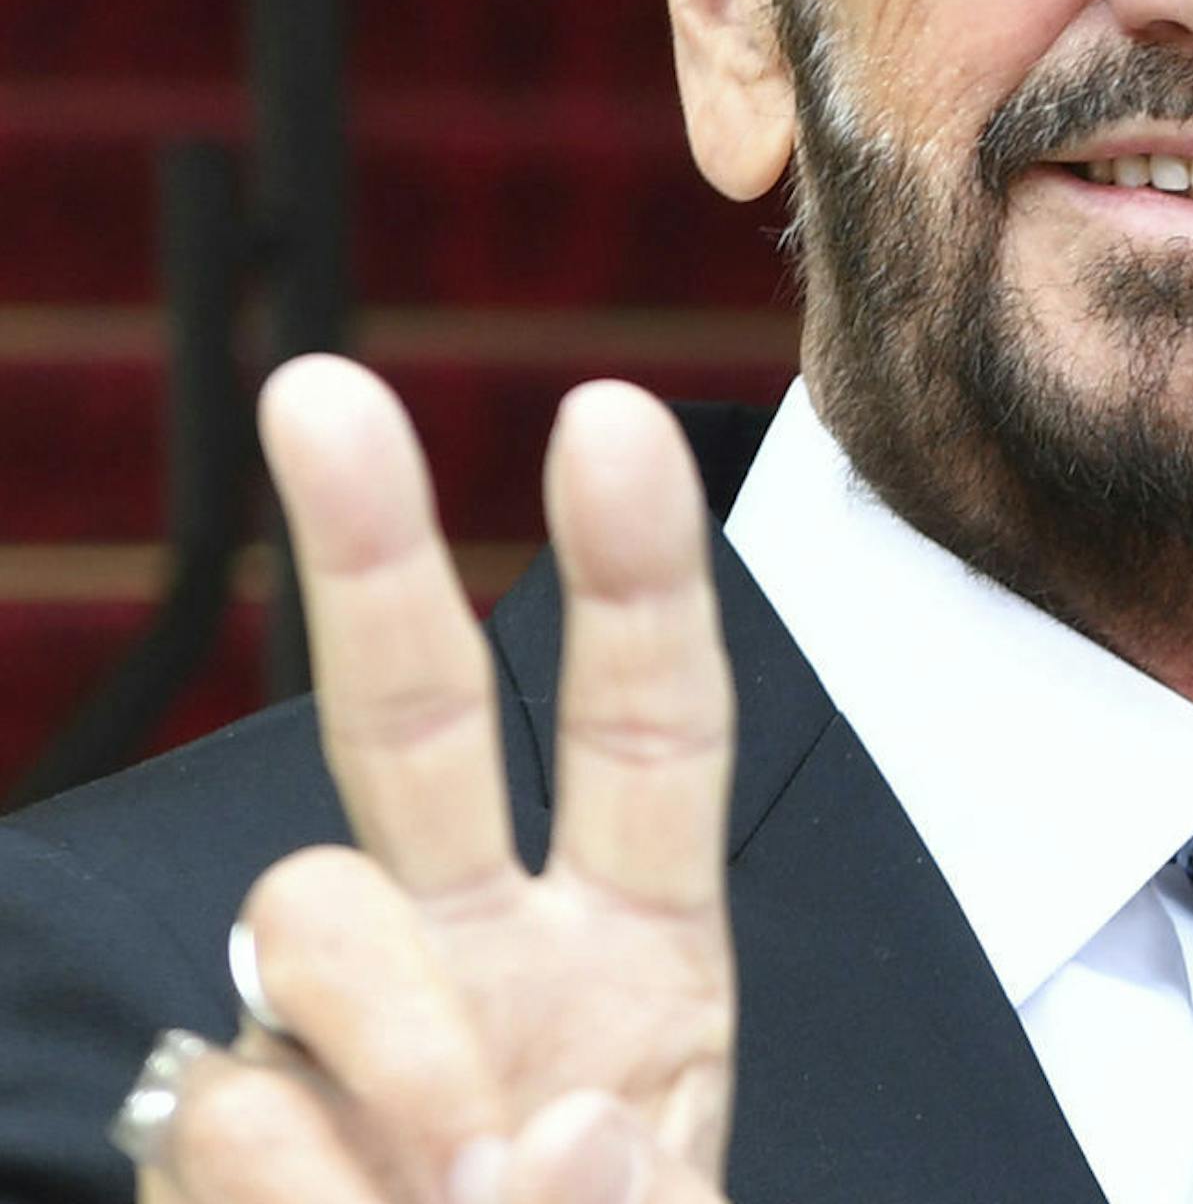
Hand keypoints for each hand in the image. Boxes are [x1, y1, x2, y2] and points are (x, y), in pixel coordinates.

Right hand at [138, 357, 736, 1203]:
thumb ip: (632, 1194)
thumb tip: (540, 1127)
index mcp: (635, 946)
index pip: (650, 727)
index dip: (635, 575)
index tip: (610, 415)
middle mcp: (483, 952)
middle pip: (415, 719)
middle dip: (370, 552)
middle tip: (317, 393)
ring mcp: (340, 1035)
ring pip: (303, 909)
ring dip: (386, 1031)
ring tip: (453, 1180)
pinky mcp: (220, 1133)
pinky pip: (232, 1106)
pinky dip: (303, 1195)